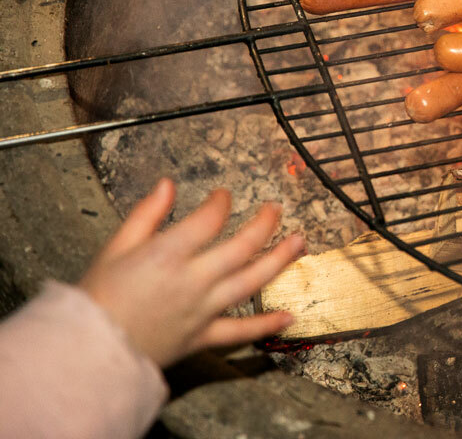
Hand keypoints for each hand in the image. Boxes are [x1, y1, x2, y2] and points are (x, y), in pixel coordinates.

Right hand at [78, 178, 304, 366]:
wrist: (86, 351)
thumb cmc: (96, 298)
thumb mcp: (114, 247)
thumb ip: (146, 214)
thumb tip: (168, 184)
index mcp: (167, 255)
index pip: (209, 220)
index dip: (221, 202)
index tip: (223, 195)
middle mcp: (192, 280)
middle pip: (242, 246)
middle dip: (264, 223)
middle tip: (276, 209)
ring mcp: (202, 310)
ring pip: (251, 282)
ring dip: (280, 260)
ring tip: (300, 242)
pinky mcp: (203, 337)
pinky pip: (240, 331)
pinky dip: (267, 325)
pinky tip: (290, 316)